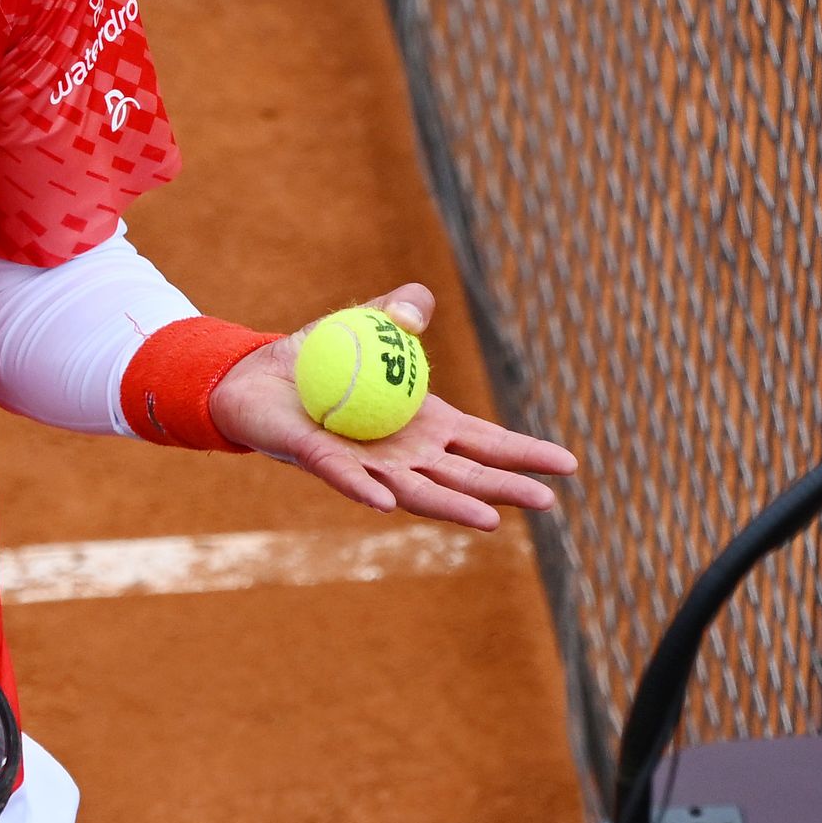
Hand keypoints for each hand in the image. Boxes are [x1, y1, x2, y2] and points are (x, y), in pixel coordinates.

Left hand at [206, 284, 578, 530]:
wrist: (251, 379)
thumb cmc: (315, 359)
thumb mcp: (362, 327)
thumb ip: (393, 316)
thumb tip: (418, 300)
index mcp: (424, 424)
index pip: (486, 443)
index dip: (525, 454)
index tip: (570, 465)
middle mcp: (403, 453)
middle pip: (465, 477)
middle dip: (506, 490)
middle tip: (549, 504)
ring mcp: (366, 463)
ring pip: (417, 492)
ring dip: (453, 509)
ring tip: (492, 522)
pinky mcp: (320, 461)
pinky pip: (345, 478)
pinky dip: (364, 490)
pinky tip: (385, 503)